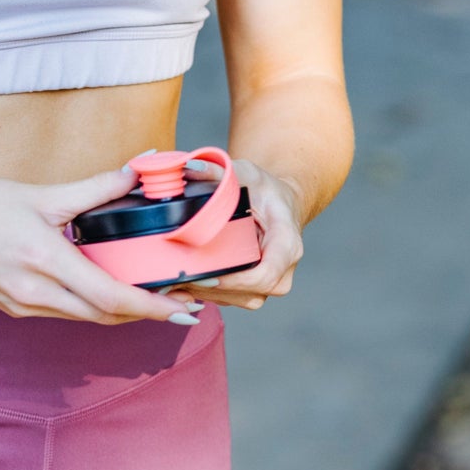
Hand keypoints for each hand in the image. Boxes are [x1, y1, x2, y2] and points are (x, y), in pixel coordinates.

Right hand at [0, 168, 207, 325]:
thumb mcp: (39, 194)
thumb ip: (93, 189)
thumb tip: (133, 174)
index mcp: (45, 262)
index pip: (112, 297)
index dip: (153, 307)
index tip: (183, 308)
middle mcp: (35, 294)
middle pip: (105, 316)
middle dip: (146, 313)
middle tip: (180, 303)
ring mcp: (22, 306)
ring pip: (84, 317)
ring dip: (119, 311)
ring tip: (150, 296)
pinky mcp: (13, 309)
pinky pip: (63, 313)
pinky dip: (90, 304)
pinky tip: (103, 287)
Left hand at [159, 155, 303, 312]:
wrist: (281, 202)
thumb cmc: (264, 189)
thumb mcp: (245, 173)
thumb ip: (219, 171)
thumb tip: (189, 169)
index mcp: (287, 242)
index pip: (266, 274)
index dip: (235, 281)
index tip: (207, 275)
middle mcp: (285, 267)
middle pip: (252, 293)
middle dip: (215, 289)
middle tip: (182, 275)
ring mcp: (274, 281)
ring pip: (242, 300)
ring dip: (211, 294)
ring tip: (181, 278)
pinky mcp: (259, 287)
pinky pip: (236, 299)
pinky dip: (212, 293)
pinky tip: (190, 279)